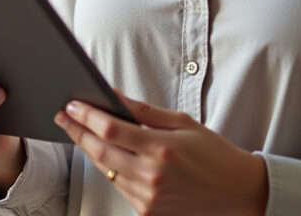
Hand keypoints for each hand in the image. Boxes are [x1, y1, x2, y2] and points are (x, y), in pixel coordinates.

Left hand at [54, 90, 267, 215]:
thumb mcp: (183, 123)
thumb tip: (115, 96)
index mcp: (162, 149)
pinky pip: (118, 187)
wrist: (236, 192)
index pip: (111, 129)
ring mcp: (148, 197)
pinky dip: (109, 169)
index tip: (73, 105)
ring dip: (89, 150)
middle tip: (64, 116)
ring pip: (105, 170)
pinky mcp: (147, 211)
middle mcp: (152, 176)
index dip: (87, 116)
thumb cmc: (214, 154)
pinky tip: (104, 154)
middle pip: (100, 150)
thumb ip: (145, 112)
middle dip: (78, 131)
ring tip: (79, 132)